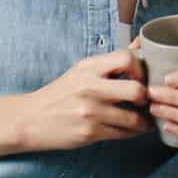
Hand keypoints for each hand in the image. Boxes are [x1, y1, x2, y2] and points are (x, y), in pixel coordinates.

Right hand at [20, 48, 151, 150]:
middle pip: (136, 90)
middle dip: (147, 98)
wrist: (30, 119)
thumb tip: (141, 43)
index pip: (127, 58)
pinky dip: (132, 133)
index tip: (142, 78)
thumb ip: (111, 62)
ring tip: (145, 120)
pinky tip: (132, 130)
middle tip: (147, 102)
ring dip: (144, 121)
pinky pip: (123, 134)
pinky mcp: (90, 132)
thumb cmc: (60, 94)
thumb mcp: (81, 71)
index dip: (141, 69)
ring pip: (134, 118)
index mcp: (89, 67)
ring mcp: (90, 111)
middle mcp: (90, 87)